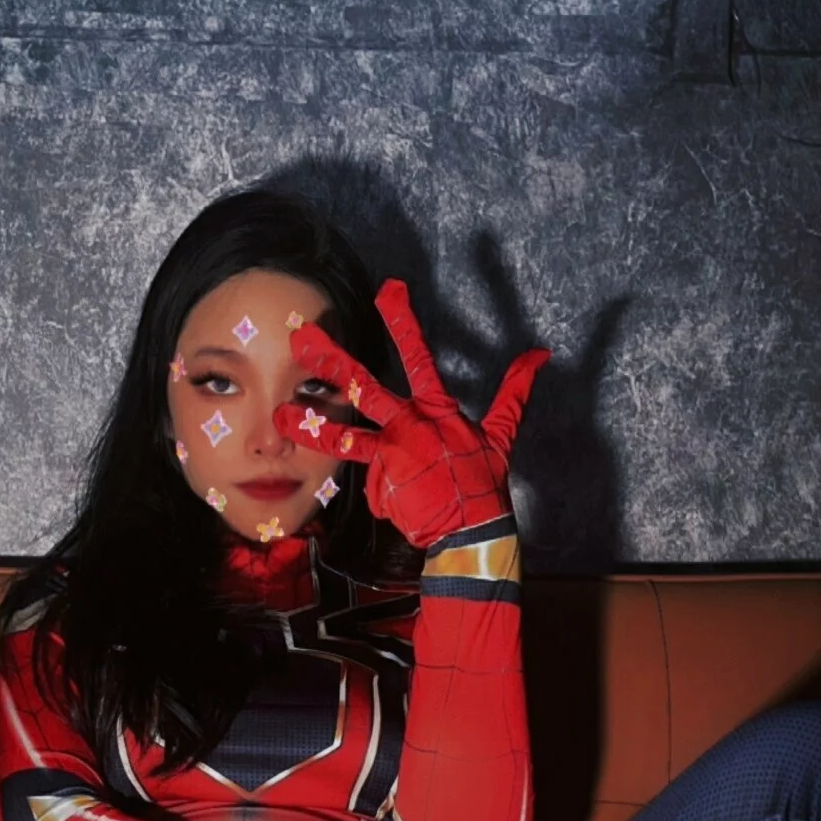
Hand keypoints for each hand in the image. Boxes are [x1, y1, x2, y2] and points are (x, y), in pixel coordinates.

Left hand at [274, 280, 551, 549]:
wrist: (471, 530)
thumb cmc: (482, 481)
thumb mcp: (502, 432)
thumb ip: (516, 391)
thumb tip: (541, 354)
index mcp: (437, 408)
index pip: (418, 355)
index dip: (403, 322)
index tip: (387, 291)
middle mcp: (410, 425)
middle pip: (364, 387)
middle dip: (332, 361)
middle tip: (302, 339)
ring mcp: (393, 454)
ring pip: (346, 436)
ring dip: (312, 424)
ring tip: (280, 416)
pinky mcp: (382, 482)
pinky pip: (371, 481)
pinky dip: (384, 492)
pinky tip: (403, 504)